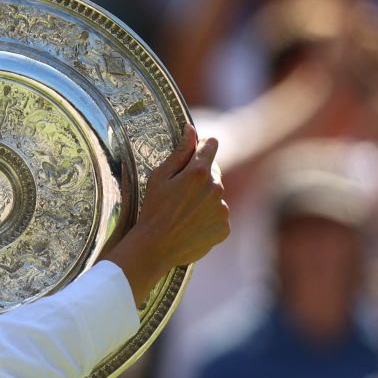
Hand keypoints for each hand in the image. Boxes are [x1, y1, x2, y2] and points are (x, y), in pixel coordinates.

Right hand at [101, 125, 229, 303]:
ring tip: (183, 213)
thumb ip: (180, 152)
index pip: (211, 146)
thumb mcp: (160, 177)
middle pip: (214, 173)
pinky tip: (190, 225)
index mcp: (199, 172)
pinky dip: (208, 219)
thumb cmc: (153, 210)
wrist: (156, 247)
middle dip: (200, 178)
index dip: (202, 147)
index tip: (195, 154)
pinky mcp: (224, 228)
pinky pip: (219, 216)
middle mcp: (217, 188)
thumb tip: (192, 130)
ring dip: (205, 200)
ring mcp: (222, 209)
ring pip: (216, 196)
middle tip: (179, 194)